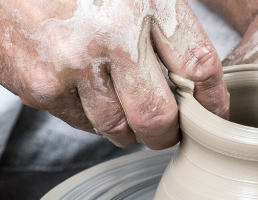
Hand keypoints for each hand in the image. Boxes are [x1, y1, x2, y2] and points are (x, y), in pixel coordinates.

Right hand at [0, 0, 228, 148]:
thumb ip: (162, 21)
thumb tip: (196, 75)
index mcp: (146, 1)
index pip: (199, 64)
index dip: (213, 98)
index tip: (213, 112)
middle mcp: (115, 34)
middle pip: (160, 114)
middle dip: (167, 133)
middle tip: (166, 132)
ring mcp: (76, 64)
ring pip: (119, 128)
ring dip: (127, 129)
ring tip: (123, 112)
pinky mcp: (43, 87)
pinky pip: (82, 124)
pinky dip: (90, 118)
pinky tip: (85, 94)